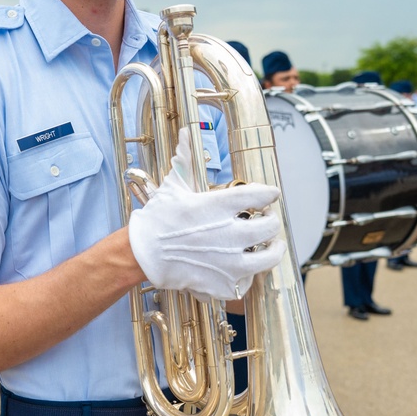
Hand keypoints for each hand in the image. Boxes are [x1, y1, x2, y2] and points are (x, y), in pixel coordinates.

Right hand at [128, 128, 284, 300]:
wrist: (143, 253)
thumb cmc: (159, 218)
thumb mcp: (173, 184)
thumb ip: (186, 159)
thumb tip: (187, 132)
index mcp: (221, 206)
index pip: (262, 195)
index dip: (269, 194)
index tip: (270, 194)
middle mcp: (231, 233)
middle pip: (271, 225)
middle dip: (271, 220)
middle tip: (267, 219)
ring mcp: (230, 261)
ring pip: (269, 256)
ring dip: (273, 249)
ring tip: (272, 246)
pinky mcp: (225, 283)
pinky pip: (249, 280)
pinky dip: (249, 274)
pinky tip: (244, 267)